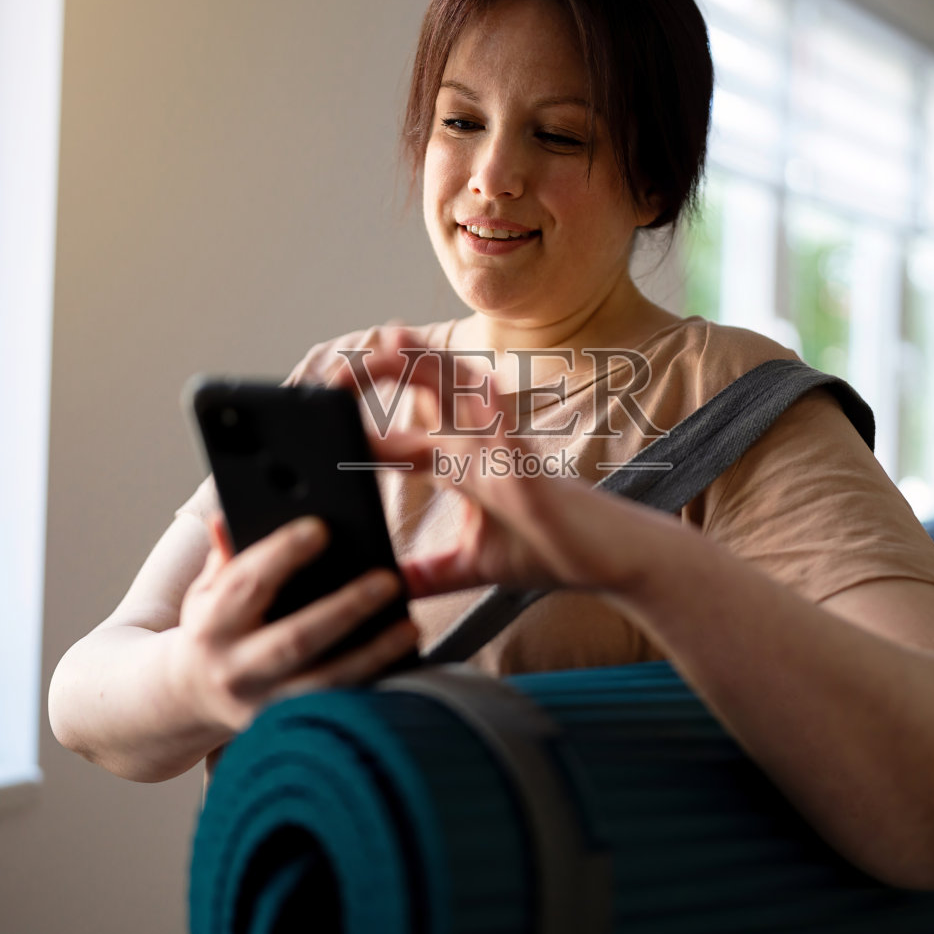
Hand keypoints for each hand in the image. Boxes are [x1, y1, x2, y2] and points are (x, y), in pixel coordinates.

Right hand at [169, 514, 418, 733]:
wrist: (189, 698)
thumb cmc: (212, 630)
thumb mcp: (206, 591)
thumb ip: (224, 555)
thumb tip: (228, 512)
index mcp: (212, 625)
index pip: (247, 583)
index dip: (282, 553)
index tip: (321, 527)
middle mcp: (236, 669)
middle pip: (295, 639)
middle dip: (345, 609)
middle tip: (388, 580)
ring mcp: (263, 705)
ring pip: (325, 683)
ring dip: (372, 655)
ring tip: (409, 627)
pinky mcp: (288, 728)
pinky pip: (337, 708)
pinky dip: (372, 688)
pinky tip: (403, 664)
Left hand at [327, 330, 662, 598]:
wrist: (610, 560)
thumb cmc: (550, 552)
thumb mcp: (470, 567)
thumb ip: (426, 573)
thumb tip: (379, 590)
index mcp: (465, 463)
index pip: (409, 426)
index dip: (367, 411)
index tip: (322, 399)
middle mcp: (481, 445)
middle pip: (428, 391)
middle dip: (387, 370)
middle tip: (340, 363)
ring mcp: (505, 451)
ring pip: (462, 392)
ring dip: (425, 365)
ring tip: (389, 342)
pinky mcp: (529, 469)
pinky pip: (500, 432)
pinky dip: (479, 409)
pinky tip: (463, 389)